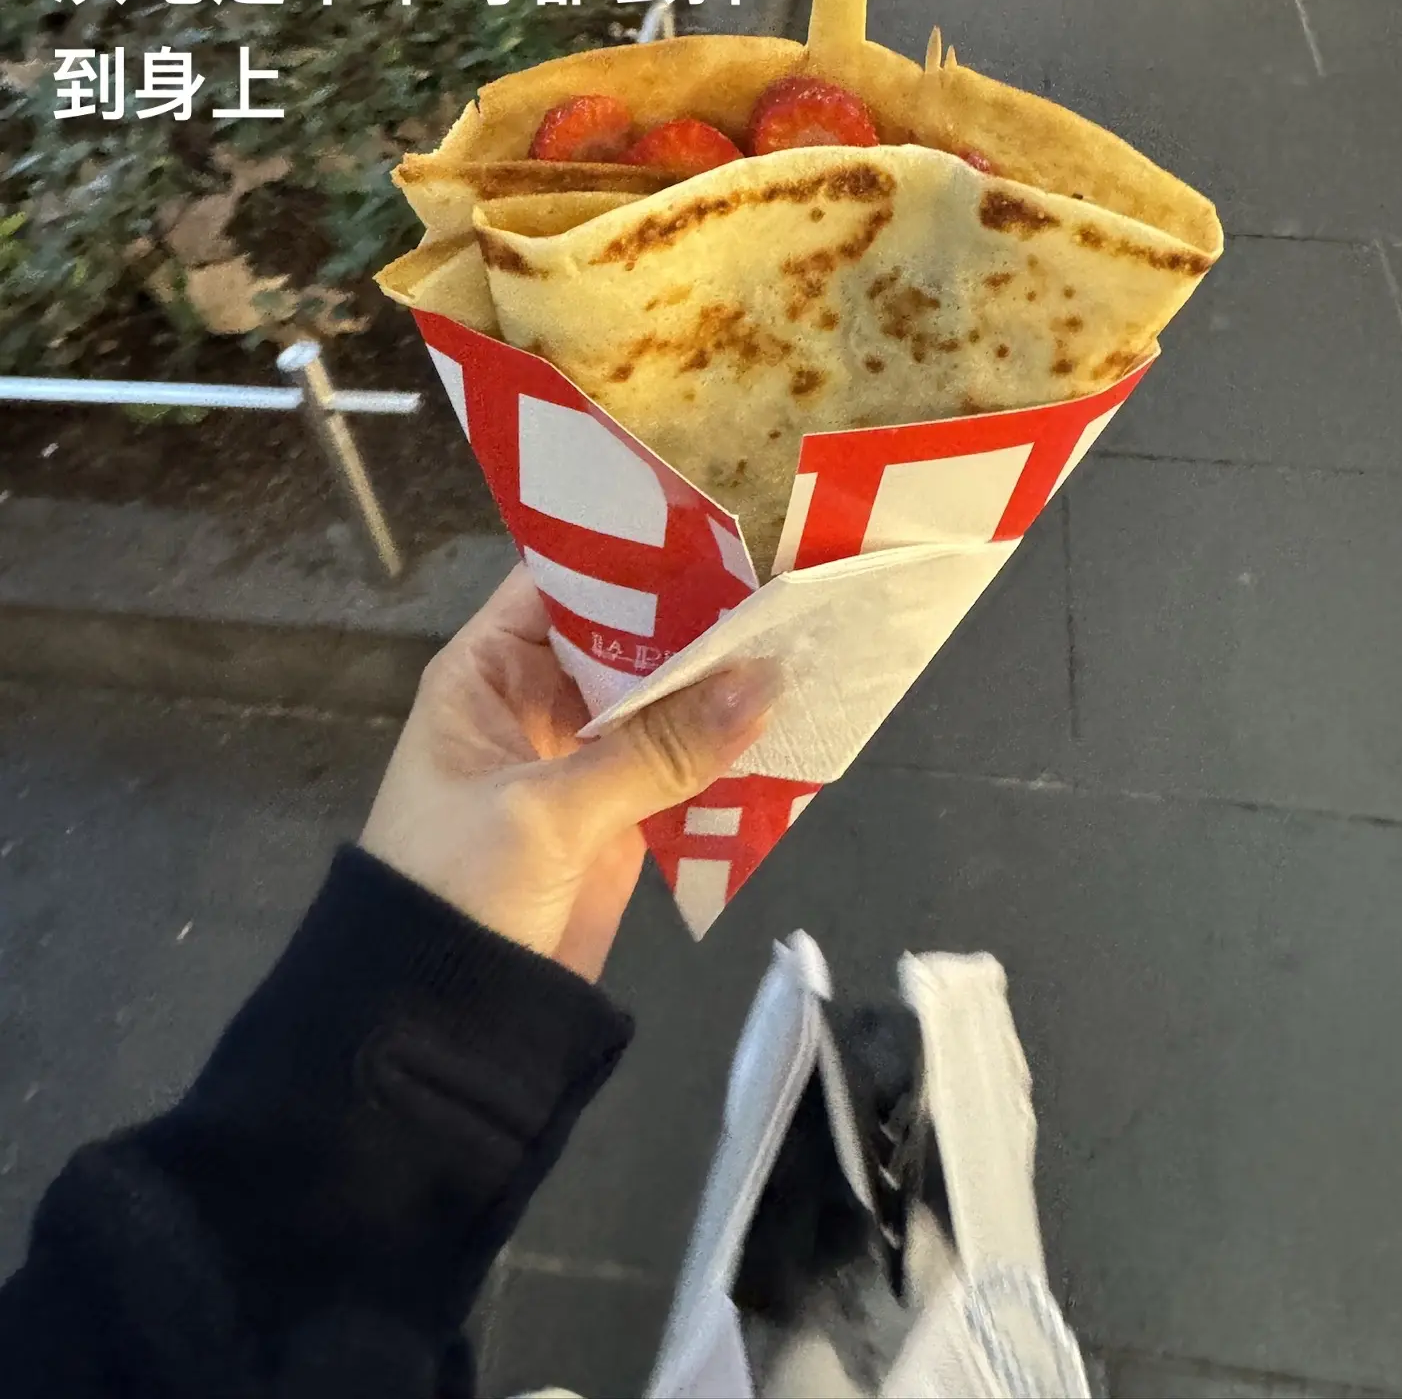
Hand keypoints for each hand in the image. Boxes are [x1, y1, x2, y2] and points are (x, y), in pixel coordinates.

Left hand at [361, 567, 778, 978]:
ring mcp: (581, 759)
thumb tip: (763, 683)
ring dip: (721, 685)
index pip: (564, 582)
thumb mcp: (549, 811)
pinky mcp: (619, 816)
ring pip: (662, 701)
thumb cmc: (458, 888)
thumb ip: (657, 749)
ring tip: (804, 647)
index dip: (634, 557)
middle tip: (784, 590)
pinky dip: (727, 752)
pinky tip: (789, 728)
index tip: (719, 537)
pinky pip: (680, 766)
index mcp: (489, 671)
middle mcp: (536, 700)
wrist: (438, 1023)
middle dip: (697, 620)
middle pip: (627, 637)